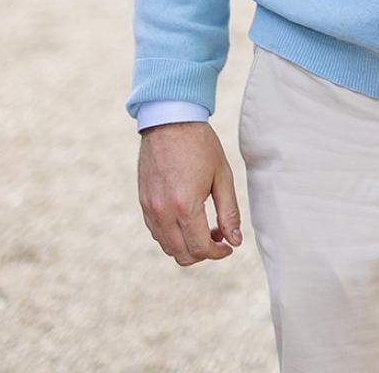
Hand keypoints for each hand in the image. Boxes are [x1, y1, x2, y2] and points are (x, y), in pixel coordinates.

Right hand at [138, 121, 242, 265]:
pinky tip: (188, 220)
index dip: (218, 253)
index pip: (200, 247)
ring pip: (167, 247)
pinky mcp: (143, 203)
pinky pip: (156, 232)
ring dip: (187, 246)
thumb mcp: (223, 177)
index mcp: (186, 206)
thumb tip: (235, 240)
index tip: (229, 247)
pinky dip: (173, 236)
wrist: (170, 122)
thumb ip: (229, 212)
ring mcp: (149, 209)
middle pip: (182, 254)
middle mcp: (163, 212)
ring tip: (205, 227)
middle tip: (219, 236)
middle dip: (203, 252)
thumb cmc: (201, 146)